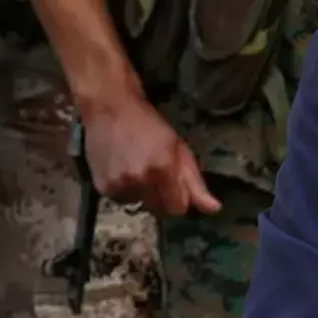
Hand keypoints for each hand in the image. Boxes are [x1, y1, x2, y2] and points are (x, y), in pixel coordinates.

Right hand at [81, 91, 220, 216]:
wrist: (111, 108)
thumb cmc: (149, 125)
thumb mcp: (179, 147)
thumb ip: (194, 181)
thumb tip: (215, 209)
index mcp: (164, 169)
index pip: (178, 208)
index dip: (179, 197)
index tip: (175, 184)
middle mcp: (141, 180)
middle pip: (159, 209)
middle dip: (161, 196)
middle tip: (156, 173)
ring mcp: (119, 185)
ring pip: (139, 205)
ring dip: (142, 193)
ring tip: (136, 167)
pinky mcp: (103, 187)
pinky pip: (121, 200)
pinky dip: (124, 190)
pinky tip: (122, 169)